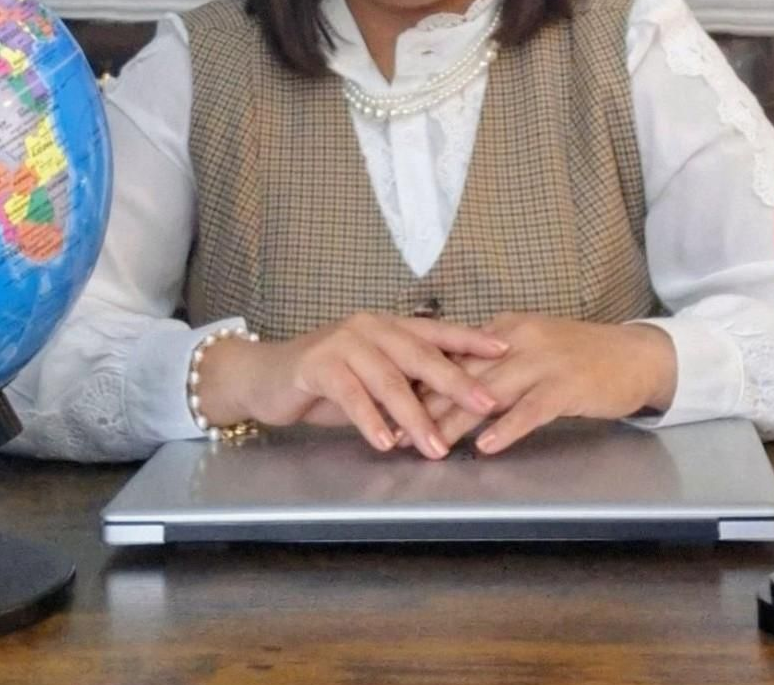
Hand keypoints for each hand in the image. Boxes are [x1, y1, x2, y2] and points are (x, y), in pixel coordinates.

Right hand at [196, 313, 507, 459]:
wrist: (267, 376)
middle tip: (486, 404)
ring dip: (414, 417)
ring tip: (436, 447)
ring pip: (388, 380)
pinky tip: (385, 442)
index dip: (471, 340)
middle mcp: (369, 327)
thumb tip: (457, 402)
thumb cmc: (327, 379)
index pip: (438, 331)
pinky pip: (351, 395)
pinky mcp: (317, 364)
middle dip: (456, 382)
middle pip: (420, 355)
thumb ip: (408, 382)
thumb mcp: (374, 376)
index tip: (506, 350)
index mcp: (388, 326)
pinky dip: (371, 420)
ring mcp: (342, 342)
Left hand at [415, 314, 675, 454]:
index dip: (420, 380)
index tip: (390, 402)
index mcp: (504, 329)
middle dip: (426, 404)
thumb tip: (448, 381)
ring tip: (430, 444)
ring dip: (456, 421)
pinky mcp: (567, 385)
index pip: (453, 354)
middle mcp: (518, 339)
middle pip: (463, 374)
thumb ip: (494, 362)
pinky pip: (531, 409)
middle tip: (397, 431)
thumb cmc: (579, 356)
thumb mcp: (530, 347)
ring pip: (490, 393)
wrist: (635, 354)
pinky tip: (486, 446)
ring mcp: (543, 361)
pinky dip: (507, 427)